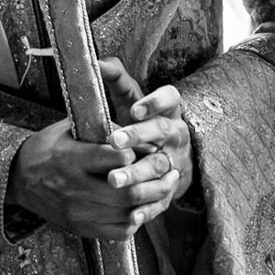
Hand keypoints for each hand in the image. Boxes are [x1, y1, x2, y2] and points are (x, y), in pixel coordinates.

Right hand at [10, 62, 187, 238]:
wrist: (17, 179)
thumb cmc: (46, 148)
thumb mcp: (67, 129)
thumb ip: (99, 129)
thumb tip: (136, 131)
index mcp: (72, 159)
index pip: (117, 158)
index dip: (140, 151)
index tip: (151, 146)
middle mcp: (75, 188)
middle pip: (128, 190)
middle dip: (157, 180)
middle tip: (171, 169)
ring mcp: (78, 212)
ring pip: (127, 213)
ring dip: (153, 200)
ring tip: (167, 188)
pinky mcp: (80, 228)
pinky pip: (118, 232)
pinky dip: (136, 221)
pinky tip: (144, 208)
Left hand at [99, 60, 191, 202]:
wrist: (166, 159)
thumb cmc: (141, 124)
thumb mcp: (130, 101)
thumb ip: (117, 80)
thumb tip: (98, 61)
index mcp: (168, 111)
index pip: (171, 98)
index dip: (156, 102)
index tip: (136, 108)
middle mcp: (176, 135)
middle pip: (163, 133)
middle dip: (140, 136)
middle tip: (115, 141)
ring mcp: (176, 162)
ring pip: (161, 167)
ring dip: (138, 173)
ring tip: (114, 178)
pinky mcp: (171, 188)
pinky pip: (162, 198)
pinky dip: (148, 207)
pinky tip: (132, 214)